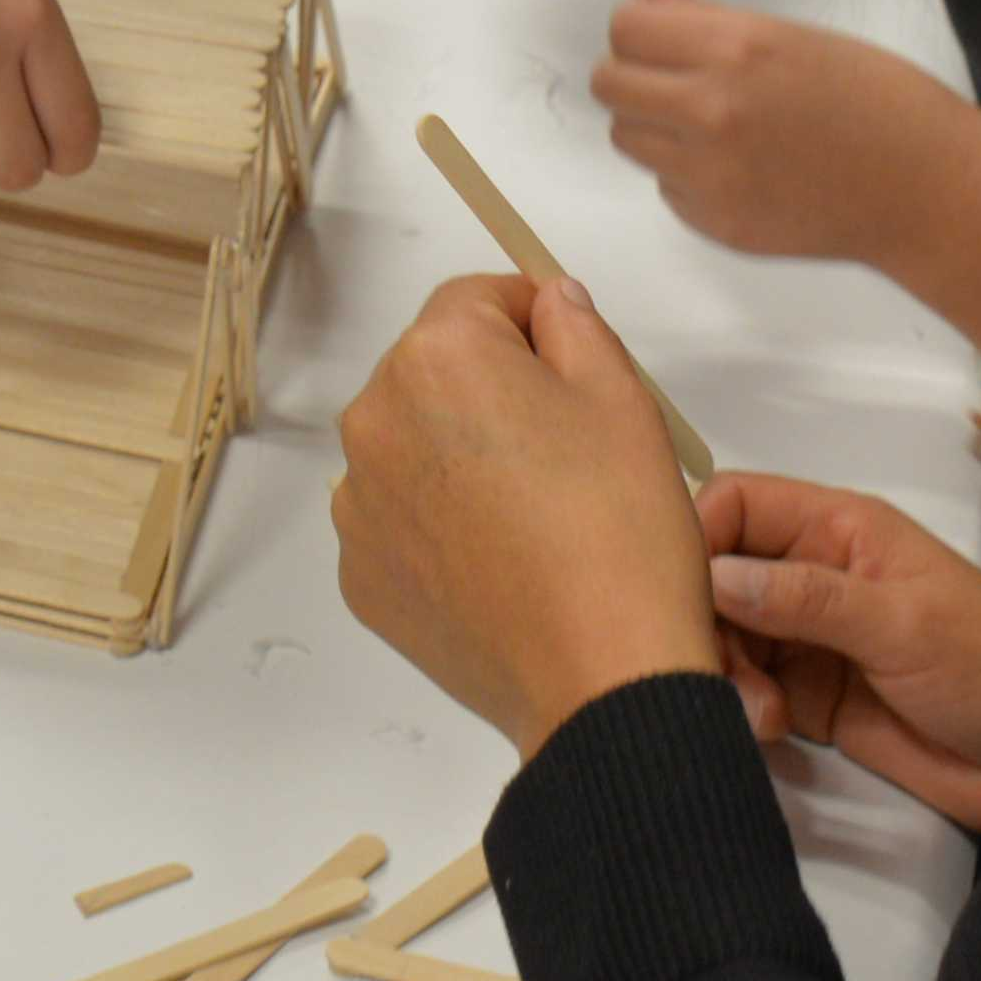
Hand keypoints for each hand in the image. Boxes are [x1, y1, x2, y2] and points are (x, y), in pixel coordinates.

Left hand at [334, 271, 727, 754]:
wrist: (598, 679)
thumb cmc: (619, 532)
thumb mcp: (622, 399)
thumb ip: (575, 327)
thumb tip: (547, 303)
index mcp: (436, 357)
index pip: (478, 301)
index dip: (533, 323)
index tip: (570, 363)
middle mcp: (374, 420)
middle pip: (435, 374)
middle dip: (491, 393)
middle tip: (565, 452)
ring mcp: (358, 505)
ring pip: (413, 449)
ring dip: (458, 461)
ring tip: (535, 517)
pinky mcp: (361, 575)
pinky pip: (399, 523)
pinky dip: (439, 529)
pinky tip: (501, 564)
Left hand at [591, 0, 973, 271]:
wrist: (929, 191)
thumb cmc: (880, 101)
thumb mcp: (797, 38)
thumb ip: (709, 19)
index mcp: (735, 49)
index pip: (626, 29)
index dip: (640, 31)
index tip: (662, 39)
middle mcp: (710, 110)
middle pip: (609, 85)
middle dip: (635, 77)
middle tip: (678, 82)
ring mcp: (708, 173)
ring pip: (629, 138)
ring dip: (656, 128)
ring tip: (719, 126)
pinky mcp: (714, 222)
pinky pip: (667, 186)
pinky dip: (689, 176)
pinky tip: (747, 168)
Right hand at [693, 473, 980, 834]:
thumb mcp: (906, 625)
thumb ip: (808, 599)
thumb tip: (714, 574)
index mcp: (843, 531)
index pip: (738, 505)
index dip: (697, 537)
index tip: (677, 593)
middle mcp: (816, 576)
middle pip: (716, 575)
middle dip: (703, 620)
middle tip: (716, 672)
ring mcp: (812, 640)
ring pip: (725, 637)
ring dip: (723, 672)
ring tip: (758, 714)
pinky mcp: (813, 700)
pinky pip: (748, 690)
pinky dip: (741, 707)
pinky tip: (766, 730)